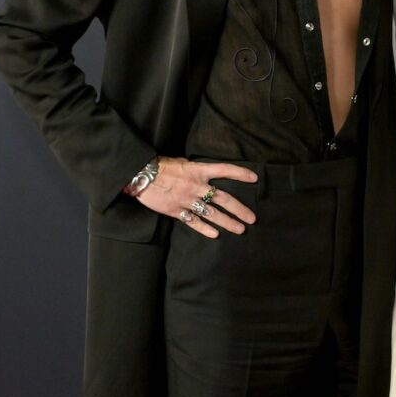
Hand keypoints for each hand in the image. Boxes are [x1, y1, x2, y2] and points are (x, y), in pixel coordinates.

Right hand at [136, 158, 257, 237]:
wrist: (140, 175)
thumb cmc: (160, 166)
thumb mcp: (181, 162)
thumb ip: (196, 169)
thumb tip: (205, 172)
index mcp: (198, 170)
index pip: (224, 170)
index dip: (240, 174)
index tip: (254, 178)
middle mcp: (196, 186)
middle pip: (223, 198)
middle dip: (239, 209)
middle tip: (252, 218)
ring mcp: (187, 200)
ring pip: (212, 213)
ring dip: (227, 222)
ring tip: (240, 229)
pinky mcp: (176, 211)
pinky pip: (193, 221)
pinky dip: (205, 228)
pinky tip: (215, 234)